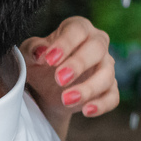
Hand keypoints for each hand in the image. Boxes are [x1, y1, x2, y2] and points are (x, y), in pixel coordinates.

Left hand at [21, 15, 117, 139]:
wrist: (43, 89)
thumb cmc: (38, 62)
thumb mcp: (28, 54)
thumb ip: (32, 49)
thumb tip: (40, 51)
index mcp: (77, 29)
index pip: (77, 30)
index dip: (65, 44)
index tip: (50, 60)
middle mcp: (97, 44)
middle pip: (97, 49)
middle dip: (79, 64)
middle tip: (59, 79)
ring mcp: (106, 66)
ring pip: (106, 75)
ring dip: (88, 88)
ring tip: (66, 99)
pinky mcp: (109, 88)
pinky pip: (112, 96)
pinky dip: (101, 105)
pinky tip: (86, 111)